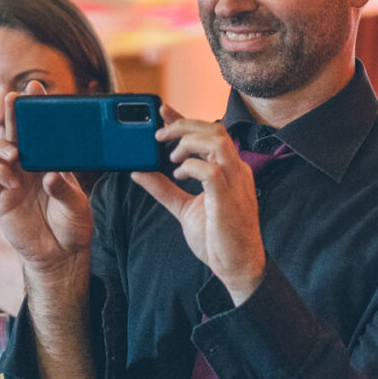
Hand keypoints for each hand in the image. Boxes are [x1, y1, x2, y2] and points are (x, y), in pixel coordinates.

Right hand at [0, 80, 93, 274]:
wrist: (61, 256)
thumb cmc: (73, 226)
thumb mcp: (78, 206)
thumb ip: (65, 189)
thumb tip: (50, 175)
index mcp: (50, 159)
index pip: (41, 128)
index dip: (36, 106)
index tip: (35, 85)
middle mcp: (29, 165)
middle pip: (14, 131)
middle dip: (12, 113)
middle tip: (13, 99)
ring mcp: (12, 179)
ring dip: (0, 145)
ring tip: (14, 152)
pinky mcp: (0, 197)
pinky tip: (13, 181)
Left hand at [132, 105, 264, 304]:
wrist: (238, 268)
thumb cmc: (218, 239)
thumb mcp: (184, 208)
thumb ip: (164, 189)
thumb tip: (139, 172)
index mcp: (230, 170)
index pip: (210, 134)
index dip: (185, 119)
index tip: (162, 111)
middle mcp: (236, 170)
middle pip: (214, 130)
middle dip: (183, 126)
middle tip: (159, 137)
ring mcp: (235, 183)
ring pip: (216, 141)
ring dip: (188, 142)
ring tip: (172, 157)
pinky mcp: (228, 198)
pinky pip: (211, 170)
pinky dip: (190, 167)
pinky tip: (179, 175)